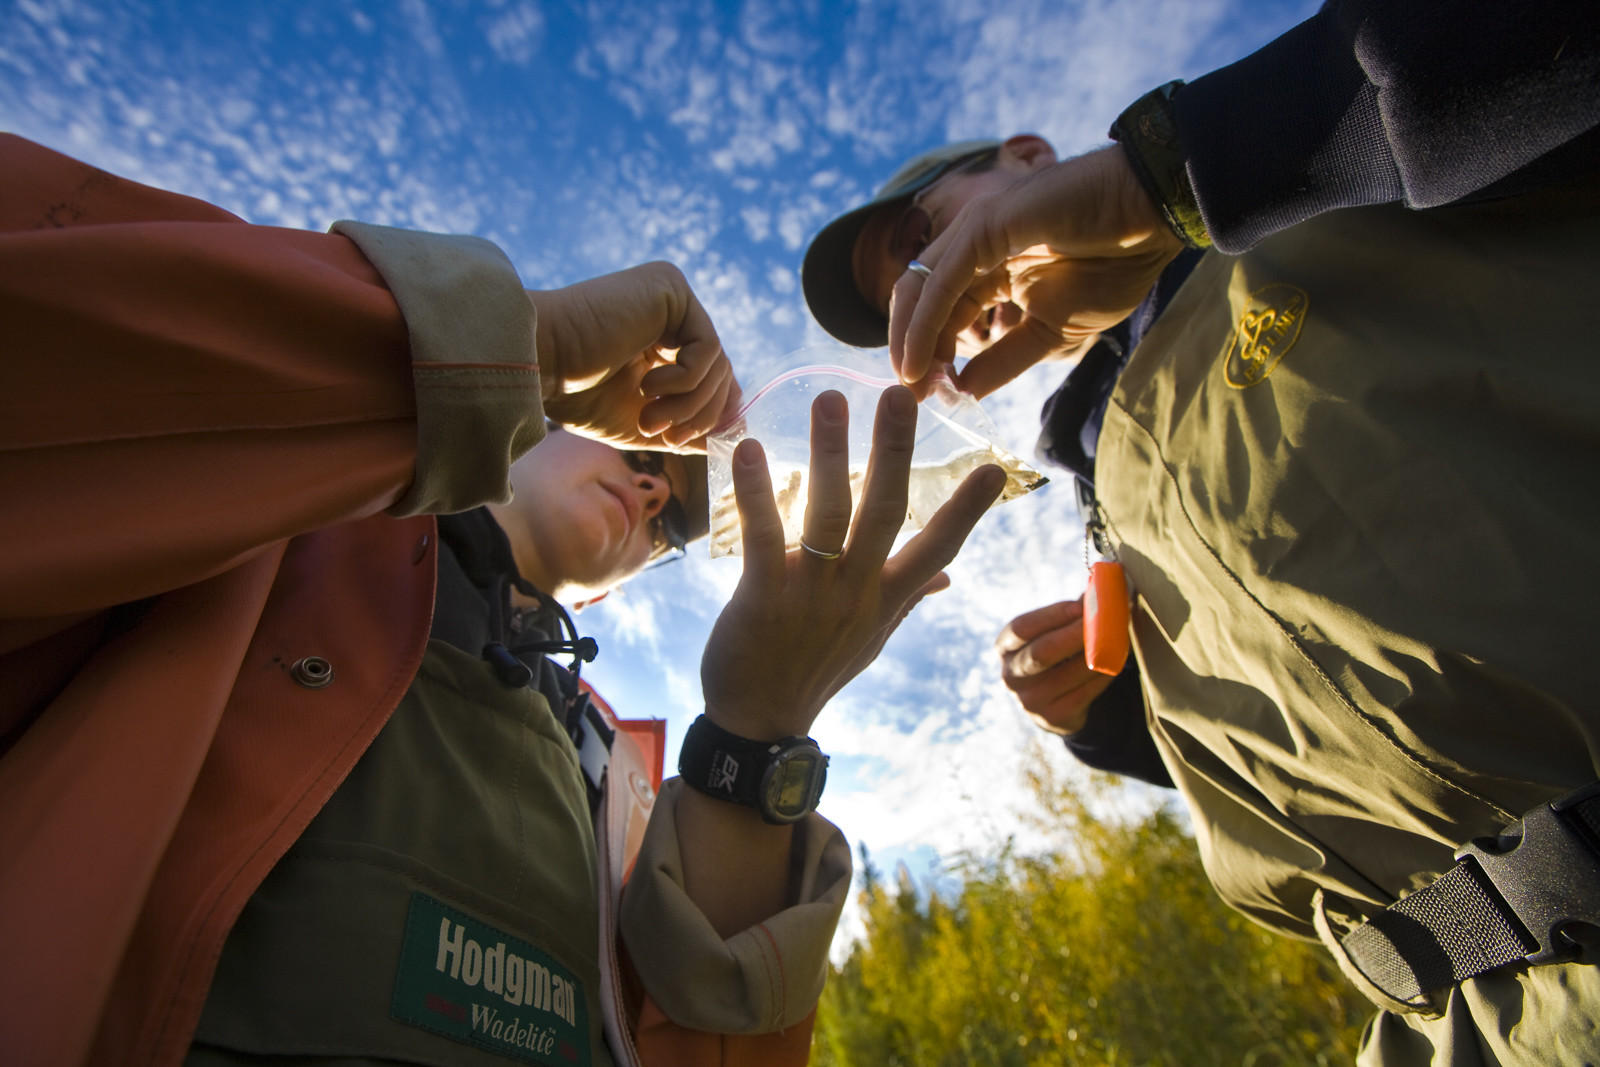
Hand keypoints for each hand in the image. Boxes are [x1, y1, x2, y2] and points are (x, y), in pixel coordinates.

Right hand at [530, 261, 738, 451]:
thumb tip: (731, 437)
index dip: (713, 413)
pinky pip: (709, 347)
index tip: (690, 441)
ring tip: (649, 418)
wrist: (540, 363)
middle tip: (667, 437)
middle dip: (700, 415)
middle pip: (721, 372)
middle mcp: (672, 311)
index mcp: (662, 336)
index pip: (712, 376)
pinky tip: (647, 385)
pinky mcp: (672, 288)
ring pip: (718, 364)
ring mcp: (673, 296)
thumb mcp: (644, 421)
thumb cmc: (578, 395)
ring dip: (688, 405)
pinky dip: (685, 380)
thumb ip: (686, 425)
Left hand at [700, 386, 1005, 740]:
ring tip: (830, 400)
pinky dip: (757, 492)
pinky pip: (765, 536)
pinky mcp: (764, 596)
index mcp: (886, 597)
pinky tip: (751, 449)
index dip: (968, 509)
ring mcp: (812, 593)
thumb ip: (908, 596)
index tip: (997, 468)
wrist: (761, 720)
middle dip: (894, 452)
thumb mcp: (872, 637)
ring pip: (827, 514)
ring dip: (829, 454)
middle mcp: (857, 591)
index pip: (939, 546)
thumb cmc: (817, 667)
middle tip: (899, 395)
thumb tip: (948, 574)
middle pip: (886, 513)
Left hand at [888, 146, 1183, 398]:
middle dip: (908, 349)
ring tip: (911, 381)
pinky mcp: (984, 225)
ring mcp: (974, 232)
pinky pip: (943, 279)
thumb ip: (1004, 359)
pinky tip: (922, 357)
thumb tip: (965, 391)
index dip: (928, 355)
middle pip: (918, 300)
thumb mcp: (1050, 331)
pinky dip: (925, 321)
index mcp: (988, 270)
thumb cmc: (1112, 266)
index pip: (941, 314)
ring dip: (908, 337)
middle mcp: (972, 248)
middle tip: (910, 394)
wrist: (1149, 221)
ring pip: (920, 288)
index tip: (927, 397)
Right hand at [996, 599, 1116, 734]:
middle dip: (1074, 634)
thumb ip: (1071, 613)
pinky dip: (1103, 675)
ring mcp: (1030, 700)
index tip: (1081, 604)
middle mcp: (1011, 676)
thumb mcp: (1052, 634)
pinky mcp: (1053, 717)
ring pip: (1067, 674)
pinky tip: (1116, 661)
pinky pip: (1084, 693)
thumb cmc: (1055, 656)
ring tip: (1119, 637)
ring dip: (1096, 654)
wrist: (1055, 704)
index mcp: (1005, 648)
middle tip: (1104, 619)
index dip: (1051, 615)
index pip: (1021, 628)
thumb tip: (1099, 589)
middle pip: (1042, 653)